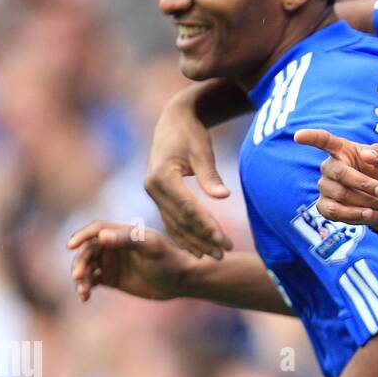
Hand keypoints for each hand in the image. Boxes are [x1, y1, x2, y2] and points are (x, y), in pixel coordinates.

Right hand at [66, 221, 191, 301]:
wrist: (182, 281)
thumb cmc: (170, 259)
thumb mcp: (151, 247)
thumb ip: (128, 240)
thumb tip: (101, 236)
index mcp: (124, 233)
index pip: (96, 230)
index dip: (81, 235)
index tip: (70, 246)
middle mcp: (115, 246)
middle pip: (87, 251)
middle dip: (80, 262)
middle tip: (79, 276)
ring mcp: (112, 262)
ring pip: (87, 267)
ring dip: (81, 277)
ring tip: (83, 291)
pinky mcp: (112, 278)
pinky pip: (92, 281)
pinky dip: (85, 287)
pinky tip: (85, 297)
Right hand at [144, 89, 233, 258]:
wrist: (173, 121)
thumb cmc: (191, 133)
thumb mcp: (202, 151)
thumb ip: (210, 175)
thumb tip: (224, 197)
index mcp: (162, 176)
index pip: (187, 208)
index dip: (206, 226)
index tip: (223, 240)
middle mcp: (153, 187)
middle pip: (180, 220)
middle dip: (202, 239)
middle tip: (224, 254)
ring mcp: (153, 193)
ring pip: (174, 223)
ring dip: (194, 241)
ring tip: (214, 256)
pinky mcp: (158, 195)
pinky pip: (170, 219)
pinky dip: (183, 235)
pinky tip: (197, 248)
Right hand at [294, 129, 377, 231]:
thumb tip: (367, 155)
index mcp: (342, 149)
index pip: (323, 140)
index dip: (311, 137)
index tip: (298, 136)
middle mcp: (329, 167)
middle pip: (341, 173)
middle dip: (365, 184)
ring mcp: (325, 187)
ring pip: (341, 195)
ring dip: (367, 202)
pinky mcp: (325, 207)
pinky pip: (335, 212)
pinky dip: (356, 215)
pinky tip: (371, 214)